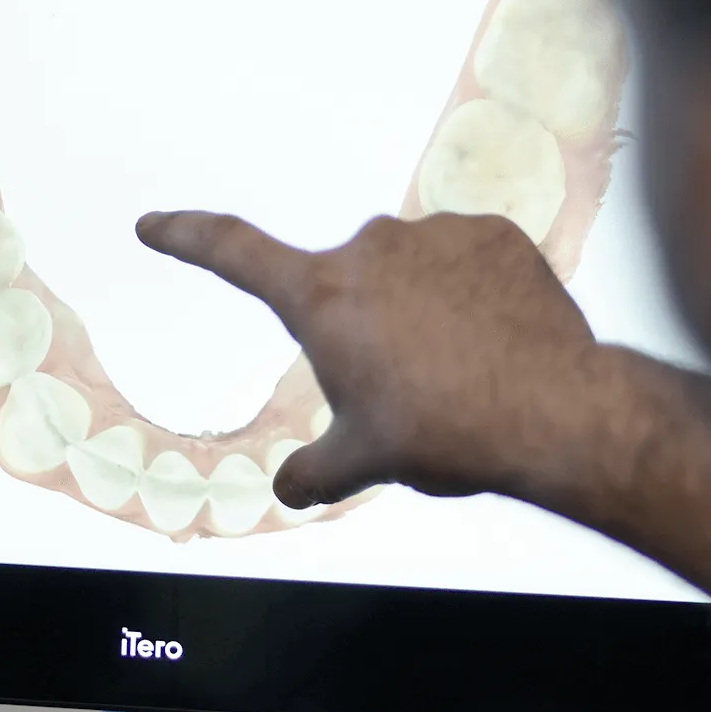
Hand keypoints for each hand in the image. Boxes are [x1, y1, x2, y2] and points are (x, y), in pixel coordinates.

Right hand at [135, 210, 601, 508]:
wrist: (554, 412)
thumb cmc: (448, 431)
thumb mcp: (365, 462)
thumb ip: (313, 471)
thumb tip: (287, 487)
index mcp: (321, 299)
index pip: (233, 253)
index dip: (187, 237)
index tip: (155, 224)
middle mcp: (370, 250)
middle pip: (345, 287)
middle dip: (363, 327)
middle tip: (405, 386)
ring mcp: (435, 235)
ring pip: (409, 271)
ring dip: (420, 307)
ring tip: (460, 368)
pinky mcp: (493, 234)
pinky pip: (465, 259)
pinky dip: (471, 293)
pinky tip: (495, 340)